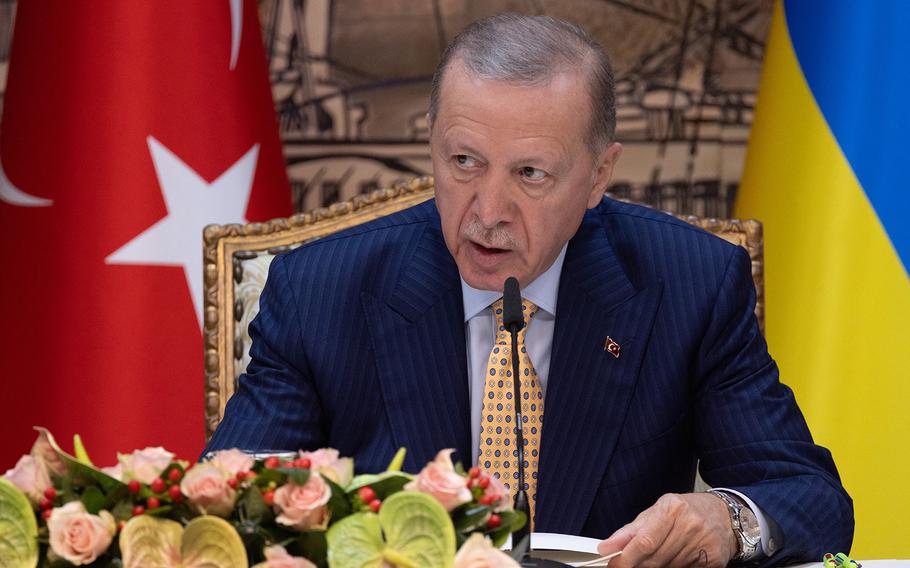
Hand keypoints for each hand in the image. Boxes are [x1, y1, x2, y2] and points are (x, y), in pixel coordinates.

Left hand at [597, 493, 737, 566]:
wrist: (724, 515)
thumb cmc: (686, 511)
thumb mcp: (656, 511)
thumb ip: (630, 531)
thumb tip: (607, 546)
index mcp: (672, 508)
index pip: (644, 541)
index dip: (626, 558)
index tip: (614, 564)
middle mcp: (690, 525)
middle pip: (654, 559)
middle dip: (638, 564)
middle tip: (632, 562)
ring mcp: (703, 543)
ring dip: (657, 566)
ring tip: (661, 553)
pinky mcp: (714, 560)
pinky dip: (674, 567)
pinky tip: (677, 557)